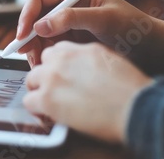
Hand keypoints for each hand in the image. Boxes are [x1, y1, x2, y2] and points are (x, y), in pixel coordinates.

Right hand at [17, 0, 163, 66]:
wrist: (151, 48)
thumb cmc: (133, 28)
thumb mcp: (104, 19)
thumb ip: (72, 19)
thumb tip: (40, 26)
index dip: (27, 14)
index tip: (23, 35)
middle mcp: (68, 2)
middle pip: (35, 14)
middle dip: (28, 34)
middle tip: (27, 54)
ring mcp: (68, 20)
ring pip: (38, 31)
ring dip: (35, 47)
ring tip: (38, 64)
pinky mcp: (69, 36)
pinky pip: (47, 43)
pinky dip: (43, 53)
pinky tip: (45, 64)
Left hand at [23, 42, 152, 142]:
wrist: (134, 106)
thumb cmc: (131, 89)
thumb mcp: (112, 61)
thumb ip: (90, 60)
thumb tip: (82, 69)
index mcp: (81, 48)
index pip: (58, 50)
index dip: (58, 63)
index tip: (62, 74)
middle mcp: (63, 58)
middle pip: (43, 62)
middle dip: (47, 75)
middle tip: (56, 89)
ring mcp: (52, 77)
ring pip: (32, 79)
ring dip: (40, 90)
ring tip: (51, 103)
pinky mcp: (47, 98)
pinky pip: (29, 100)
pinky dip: (36, 109)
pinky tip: (47, 114)